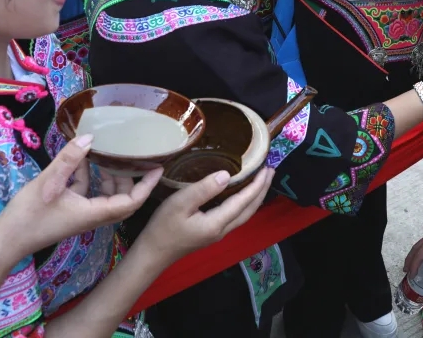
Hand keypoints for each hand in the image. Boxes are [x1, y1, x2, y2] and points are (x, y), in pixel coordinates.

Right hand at [0, 135, 160, 257]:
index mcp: (94, 213)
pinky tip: (78, 158)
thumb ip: (69, 159)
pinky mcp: (68, 210)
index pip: (131, 201)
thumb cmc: (28, 216)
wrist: (5, 241)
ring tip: (107, 152)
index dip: (146, 185)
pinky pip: (86, 192)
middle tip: (132, 154)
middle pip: (121, 196)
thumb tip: (90, 138)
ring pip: (104, 193)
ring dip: (107, 174)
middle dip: (129, 176)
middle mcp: (92, 215)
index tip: (157, 167)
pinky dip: (86, 176)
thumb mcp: (49, 183)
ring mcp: (80, 214)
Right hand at [141, 168, 273, 263]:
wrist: (152, 254)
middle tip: (270, 171)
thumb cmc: (163, 227)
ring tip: (261, 181)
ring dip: (254, 197)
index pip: (243, 202)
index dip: (257, 185)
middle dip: (261, 191)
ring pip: (243, 214)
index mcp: (217, 223)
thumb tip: (227, 175)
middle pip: (249, 210)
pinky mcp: (211, 233)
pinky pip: (235, 216)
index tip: (267, 168)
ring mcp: (217, 233)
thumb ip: (204, 190)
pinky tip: (240, 195)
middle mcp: (222, 230)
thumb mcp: (180, 204)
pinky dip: (244, 203)